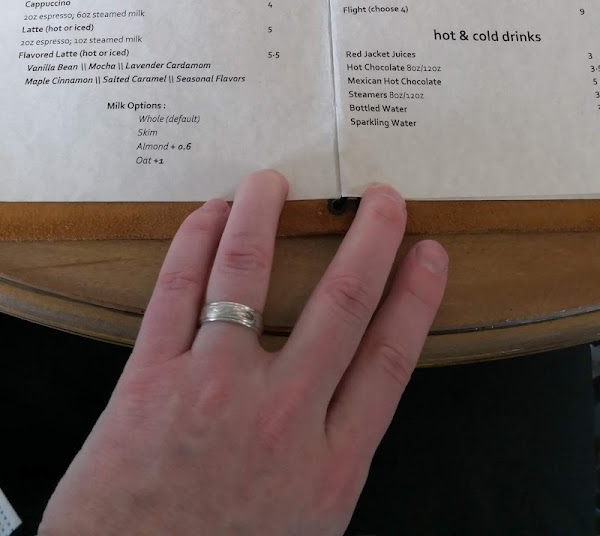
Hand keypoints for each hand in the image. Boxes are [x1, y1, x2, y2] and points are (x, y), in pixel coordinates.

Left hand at [40, 171, 446, 535]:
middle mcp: (281, 419)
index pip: (389, 360)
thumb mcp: (304, 527)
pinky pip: (177, 291)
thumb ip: (328, 462)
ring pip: (249, 276)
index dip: (415, 299)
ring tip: (274, 181)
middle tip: (383, 196)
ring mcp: (213, 391)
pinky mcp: (149, 380)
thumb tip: (344, 397)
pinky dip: (195, 242)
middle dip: (369, 241)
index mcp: (329, 466)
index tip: (429, 254)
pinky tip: (208, 214)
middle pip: (340, 306)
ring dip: (264, 216)